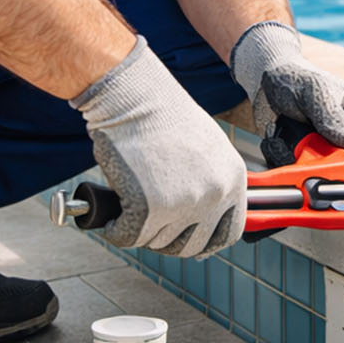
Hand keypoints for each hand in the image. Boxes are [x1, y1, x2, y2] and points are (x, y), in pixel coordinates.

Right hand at [71, 37, 245, 256]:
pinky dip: (114, 230)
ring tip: (128, 203)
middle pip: (190, 245)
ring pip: (157, 241)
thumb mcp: (206, 149)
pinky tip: (110, 217)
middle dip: (166, 239)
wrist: (133, 96)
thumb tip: (204, 217)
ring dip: (139, 229)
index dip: (204, 242)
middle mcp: (214, 196)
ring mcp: (182, 204)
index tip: (187, 242)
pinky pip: (127, 236)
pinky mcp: (147, 209)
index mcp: (233, 180)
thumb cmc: (162, 115)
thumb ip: (211, 183)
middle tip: (148, 223)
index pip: (228, 234)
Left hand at [230, 21, 343, 167]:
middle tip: (295, 146)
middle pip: (339, 173)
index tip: (328, 166)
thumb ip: (332, 118)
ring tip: (279, 136)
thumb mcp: (315, 92)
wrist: (267, 77)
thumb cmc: (297, 78)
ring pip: (312, 175)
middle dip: (313, 165)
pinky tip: (274, 138)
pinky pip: (291, 171)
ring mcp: (322, 151)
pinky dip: (277, 157)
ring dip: (290, 159)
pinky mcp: (301, 157)